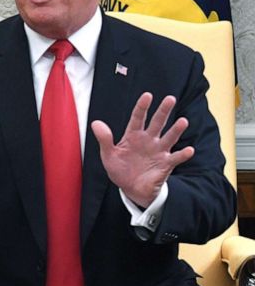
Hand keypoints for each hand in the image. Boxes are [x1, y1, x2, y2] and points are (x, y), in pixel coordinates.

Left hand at [91, 93, 193, 207]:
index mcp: (133, 136)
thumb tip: (95, 123)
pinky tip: (189, 150)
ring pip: (169, 137)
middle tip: (170, 99)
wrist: (131, 189)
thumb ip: (104, 139)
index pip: (138, 118)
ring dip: (176, 130)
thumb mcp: (108, 155)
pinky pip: (176, 158)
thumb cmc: (120, 169)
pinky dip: (183, 154)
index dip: (142, 107)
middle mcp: (148, 140)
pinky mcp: (166, 163)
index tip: (147, 96)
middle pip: (157, 123)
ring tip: (183, 121)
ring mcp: (159, 151)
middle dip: (163, 111)